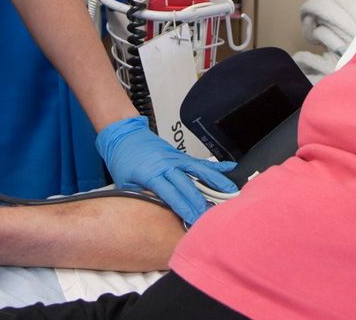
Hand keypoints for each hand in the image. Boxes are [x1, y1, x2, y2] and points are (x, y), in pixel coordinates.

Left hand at [96, 116, 237, 224]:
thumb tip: (157, 215)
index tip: (193, 220)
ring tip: (230, 192)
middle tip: (212, 216)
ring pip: (198, 171)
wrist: (124, 136)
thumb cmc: (124, 161)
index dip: (183, 207)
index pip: (170, 194)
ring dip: (215, 182)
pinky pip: (200, 162)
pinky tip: (231, 169)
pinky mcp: (181, 156)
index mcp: (150, 174)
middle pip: (187, 185)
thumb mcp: (125, 185)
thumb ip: (142, 198)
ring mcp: (175, 159)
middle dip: (200, 202)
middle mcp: (166, 165)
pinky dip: (216, 166)